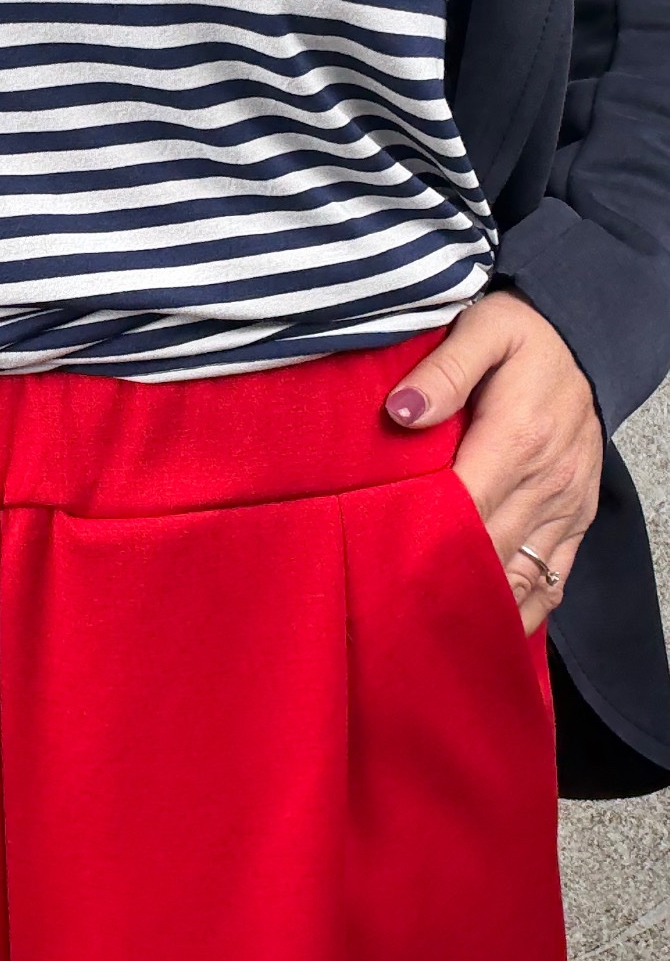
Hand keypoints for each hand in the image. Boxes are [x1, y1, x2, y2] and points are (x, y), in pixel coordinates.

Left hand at [383, 291, 603, 634]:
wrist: (583, 340)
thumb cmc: (525, 335)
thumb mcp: (485, 328)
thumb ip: (444, 369)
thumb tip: (401, 411)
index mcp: (517, 438)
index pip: (462, 507)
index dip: (421, 540)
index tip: (377, 566)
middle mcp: (546, 481)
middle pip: (485, 550)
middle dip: (438, 580)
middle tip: (384, 610)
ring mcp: (566, 506)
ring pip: (518, 576)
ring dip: (476, 606)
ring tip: (424, 632)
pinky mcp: (576, 518)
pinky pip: (552, 580)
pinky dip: (521, 609)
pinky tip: (484, 629)